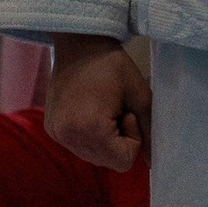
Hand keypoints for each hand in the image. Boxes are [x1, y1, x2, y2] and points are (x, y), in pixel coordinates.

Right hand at [45, 35, 151, 172]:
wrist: (78, 44)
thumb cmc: (112, 65)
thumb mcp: (140, 96)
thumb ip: (150, 131)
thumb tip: (156, 163)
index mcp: (90, 128)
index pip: (123, 161)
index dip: (132, 140)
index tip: (126, 112)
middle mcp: (68, 136)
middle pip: (108, 162)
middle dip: (119, 141)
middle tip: (115, 110)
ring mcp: (57, 134)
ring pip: (95, 157)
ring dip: (105, 140)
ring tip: (101, 110)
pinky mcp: (51, 130)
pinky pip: (80, 146)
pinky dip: (90, 136)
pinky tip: (89, 111)